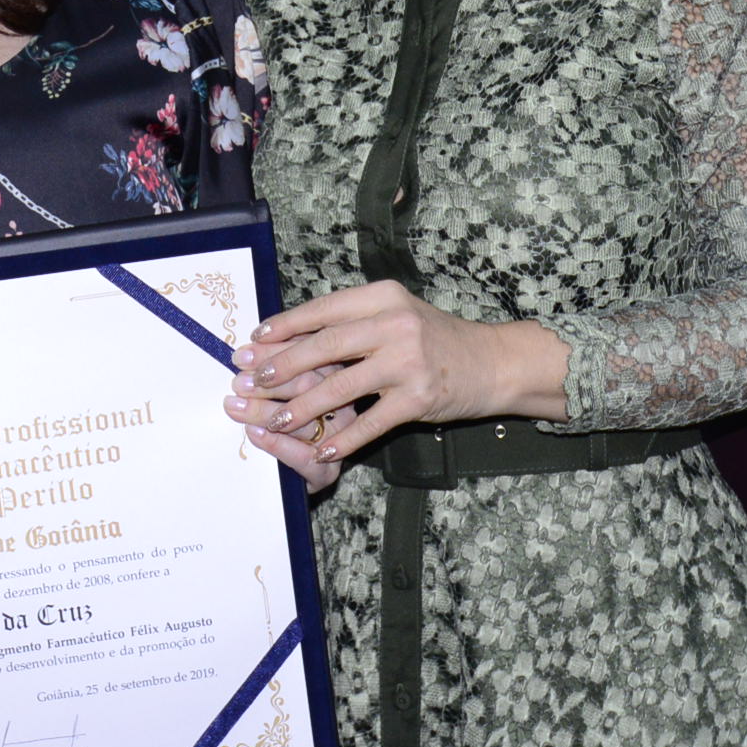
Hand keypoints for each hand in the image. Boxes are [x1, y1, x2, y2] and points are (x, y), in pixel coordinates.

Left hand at [221, 281, 567, 478]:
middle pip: (326, 346)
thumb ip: (352, 323)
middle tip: (254, 382)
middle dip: (284, 366)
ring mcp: (409, 361)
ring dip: (304, 407)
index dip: (285, 326)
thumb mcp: (395, 315)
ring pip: (342, 386)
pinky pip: (371, 422)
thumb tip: (289, 337)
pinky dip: (344, 439)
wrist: (491, 362)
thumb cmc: (433, 338)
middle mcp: (396, 323)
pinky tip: (323, 450)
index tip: (254, 341)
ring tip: (277, 420)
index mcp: (383, 297)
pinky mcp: (419, 397)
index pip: (323, 310)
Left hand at [225, 360, 357, 491]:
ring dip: (264, 411)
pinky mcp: (327, 470)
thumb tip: (246, 354)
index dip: (272, 354)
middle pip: (308, 385)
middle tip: (238, 383)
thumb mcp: (284, 388)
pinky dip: (276, 443)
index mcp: (336, 375)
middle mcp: (343, 404)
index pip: (308, 357)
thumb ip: (273, 369)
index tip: (243, 355)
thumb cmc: (287, 423)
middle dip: (267, 383)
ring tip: (236, 407)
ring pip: (303, 420)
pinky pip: (303, 455)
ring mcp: (339, 438)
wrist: (295, 476)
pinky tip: (254, 433)